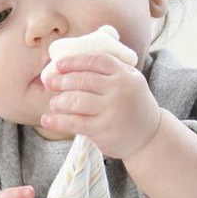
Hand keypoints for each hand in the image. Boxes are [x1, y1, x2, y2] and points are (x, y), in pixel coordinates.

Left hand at [41, 53, 160, 161]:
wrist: (149, 136)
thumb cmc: (133, 106)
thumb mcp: (130, 81)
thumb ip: (111, 71)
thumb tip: (76, 61)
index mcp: (124, 74)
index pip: (96, 61)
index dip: (74, 61)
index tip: (59, 65)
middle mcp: (119, 90)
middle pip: (82, 80)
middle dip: (61, 81)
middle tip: (50, 83)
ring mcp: (111, 110)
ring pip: (76, 101)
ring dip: (59, 101)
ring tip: (53, 103)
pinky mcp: (103, 129)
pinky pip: (75, 122)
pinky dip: (57, 121)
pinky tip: (47, 120)